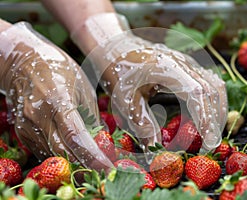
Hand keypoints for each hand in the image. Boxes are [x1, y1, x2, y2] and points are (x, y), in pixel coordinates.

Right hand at [0, 22, 112, 171]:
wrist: (23, 61)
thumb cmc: (59, 70)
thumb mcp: (82, 86)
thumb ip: (91, 116)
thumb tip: (102, 140)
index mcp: (58, 100)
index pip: (76, 136)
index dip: (92, 155)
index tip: (108, 167)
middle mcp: (39, 116)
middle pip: (63, 152)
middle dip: (84, 165)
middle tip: (103, 170)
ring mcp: (27, 125)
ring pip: (52, 154)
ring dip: (73, 162)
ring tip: (91, 162)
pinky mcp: (22, 131)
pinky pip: (43, 150)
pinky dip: (59, 155)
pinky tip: (72, 153)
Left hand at [72, 14, 227, 152]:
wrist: (115, 46)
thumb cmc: (118, 71)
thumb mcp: (125, 99)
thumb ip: (142, 123)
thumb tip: (154, 149)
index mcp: (167, 68)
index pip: (197, 93)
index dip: (205, 118)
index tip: (208, 142)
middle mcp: (183, 62)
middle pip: (212, 89)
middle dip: (215, 119)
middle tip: (210, 144)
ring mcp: (187, 62)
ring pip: (214, 85)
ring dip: (217, 110)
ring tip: (211, 133)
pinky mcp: (187, 66)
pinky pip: (208, 81)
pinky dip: (211, 101)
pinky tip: (205, 114)